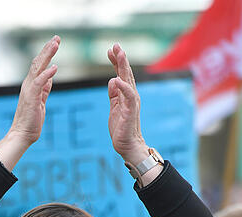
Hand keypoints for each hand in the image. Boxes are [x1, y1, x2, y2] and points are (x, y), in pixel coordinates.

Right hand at [10, 36, 59, 144]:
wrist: (22, 134)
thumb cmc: (31, 120)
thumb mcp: (40, 101)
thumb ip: (44, 89)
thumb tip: (49, 78)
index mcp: (31, 85)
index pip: (39, 65)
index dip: (47, 53)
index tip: (55, 42)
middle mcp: (28, 85)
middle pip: (38, 62)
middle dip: (48, 49)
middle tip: (57, 38)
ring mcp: (29, 90)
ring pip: (38, 68)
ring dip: (47, 56)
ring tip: (55, 45)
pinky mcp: (31, 98)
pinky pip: (40, 83)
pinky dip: (46, 74)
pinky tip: (54, 67)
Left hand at [107, 43, 148, 164]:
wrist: (128, 145)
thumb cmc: (121, 128)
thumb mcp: (114, 107)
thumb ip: (114, 94)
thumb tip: (112, 80)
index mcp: (126, 94)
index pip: (121, 74)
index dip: (116, 61)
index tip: (109, 50)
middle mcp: (131, 96)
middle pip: (126, 73)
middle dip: (121, 59)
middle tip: (115, 45)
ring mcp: (132, 103)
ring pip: (128, 81)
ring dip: (123, 67)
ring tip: (119, 55)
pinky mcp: (130, 112)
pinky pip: (128, 97)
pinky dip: (123, 87)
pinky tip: (116, 79)